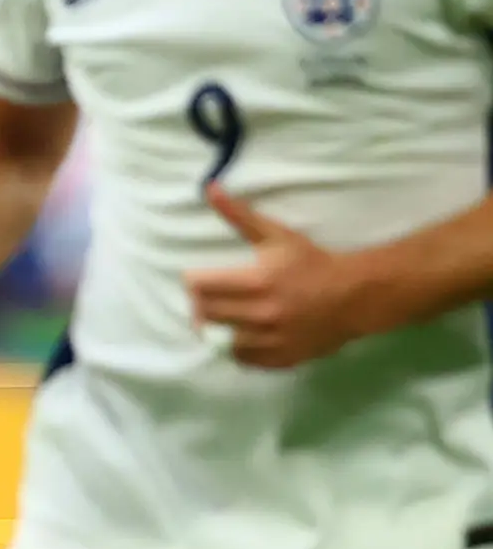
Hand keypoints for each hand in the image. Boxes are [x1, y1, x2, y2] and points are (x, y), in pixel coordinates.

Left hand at [184, 184, 370, 368]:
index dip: (193, 282)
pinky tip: (246, 334)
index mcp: (258, 282)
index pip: (200, 288)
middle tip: (210, 299)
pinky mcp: (285, 358)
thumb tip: (209, 188)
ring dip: (221, 330)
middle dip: (202, 306)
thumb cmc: (311, 262)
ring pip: (224, 341)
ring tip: (228, 317)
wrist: (355, 295)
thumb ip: (239, 215)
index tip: (199, 279)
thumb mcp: (276, 235)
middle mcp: (264, 314)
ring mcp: (275, 340)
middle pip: (207, 315)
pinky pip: (247, 361)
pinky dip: (241, 350)